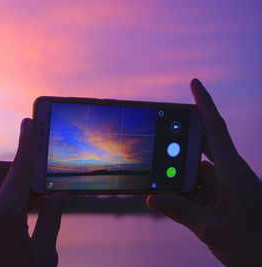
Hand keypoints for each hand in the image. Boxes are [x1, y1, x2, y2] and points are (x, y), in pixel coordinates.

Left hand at [0, 118, 65, 266]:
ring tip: (33, 201)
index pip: (19, 168)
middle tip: (40, 181)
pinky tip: (15, 215)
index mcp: (1, 217)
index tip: (29, 123)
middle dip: (17, 167)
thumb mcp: (44, 256)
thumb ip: (52, 220)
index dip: (27, 143)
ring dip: (8, 185)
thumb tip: (60, 196)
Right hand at [147, 79, 261, 265]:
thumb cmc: (253, 247)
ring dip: (180, 178)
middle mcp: (231, 174)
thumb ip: (180, 212)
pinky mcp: (226, 199)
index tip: (194, 83)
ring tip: (162, 185)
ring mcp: (229, 187)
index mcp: (234, 173)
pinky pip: (200, 188)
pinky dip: (185, 193)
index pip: (215, 129)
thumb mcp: (212, 230)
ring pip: (197, 171)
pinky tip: (172, 201)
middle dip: (182, 142)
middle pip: (203, 145)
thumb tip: (152, 199)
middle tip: (161, 139)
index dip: (205, 104)